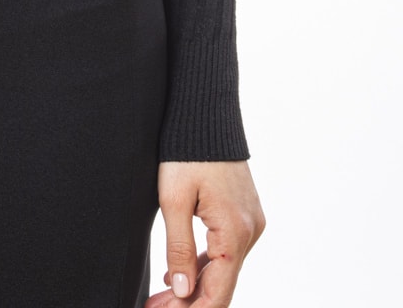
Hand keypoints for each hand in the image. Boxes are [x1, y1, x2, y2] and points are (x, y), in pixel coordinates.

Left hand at [146, 160, 264, 305]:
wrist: (206, 113)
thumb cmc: (187, 152)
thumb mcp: (173, 200)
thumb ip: (178, 248)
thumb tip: (182, 290)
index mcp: (235, 231)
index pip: (218, 292)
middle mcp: (250, 231)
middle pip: (221, 285)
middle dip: (188, 302)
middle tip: (153, 307)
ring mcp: (249, 223)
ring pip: (223, 270)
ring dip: (194, 286)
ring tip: (160, 298)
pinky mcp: (243, 215)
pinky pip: (225, 251)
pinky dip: (204, 266)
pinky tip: (180, 275)